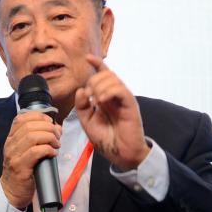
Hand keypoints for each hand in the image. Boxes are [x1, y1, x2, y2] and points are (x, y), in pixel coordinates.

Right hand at [0, 111, 60, 208]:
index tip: (49, 122)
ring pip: (32, 137)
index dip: (38, 116)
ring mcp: (14, 156)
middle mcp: (10, 145)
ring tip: (56, 144)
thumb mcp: (27, 150)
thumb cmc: (23, 170)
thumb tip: (57, 128)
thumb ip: (39, 138)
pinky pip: (35, 152)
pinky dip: (47, 149)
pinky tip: (53, 153)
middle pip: (29, 126)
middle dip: (48, 128)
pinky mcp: (20, 167)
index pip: (21, 118)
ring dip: (49, 138)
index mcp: (11, 138)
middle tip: (57, 136)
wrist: (12, 191)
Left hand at [74, 55, 149, 170]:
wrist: (120, 154)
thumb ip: (82, 107)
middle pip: (105, 75)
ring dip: (99, 87)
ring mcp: (123, 99)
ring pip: (112, 79)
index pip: (103, 75)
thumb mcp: (88, 122)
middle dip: (92, 81)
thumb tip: (81, 90)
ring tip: (96, 101)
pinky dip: (108, 91)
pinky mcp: (130, 104)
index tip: (88, 58)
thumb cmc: (106, 140)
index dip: (97, 64)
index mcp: (105, 98)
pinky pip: (120, 89)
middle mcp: (115, 96)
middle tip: (89, 98)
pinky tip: (102, 101)